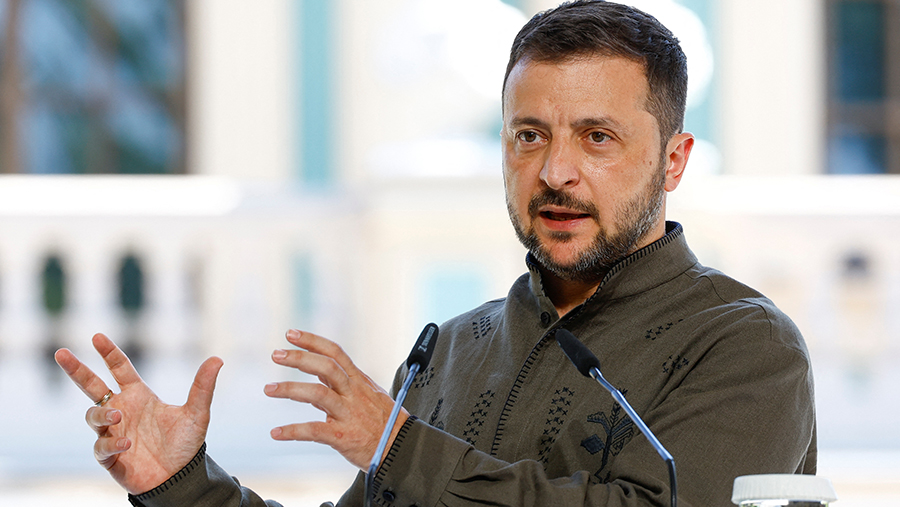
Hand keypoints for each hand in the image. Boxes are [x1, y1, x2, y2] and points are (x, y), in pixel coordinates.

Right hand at [54, 333, 223, 494]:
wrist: (180, 477)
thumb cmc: (186, 444)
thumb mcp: (197, 413)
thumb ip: (203, 386)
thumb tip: (217, 358)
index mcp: (139, 396)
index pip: (119, 369)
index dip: (109, 353)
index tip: (97, 336)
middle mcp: (122, 411)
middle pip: (91, 387)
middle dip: (76, 370)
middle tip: (61, 353)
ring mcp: (113, 432)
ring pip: (93, 417)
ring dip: (103, 414)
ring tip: (119, 416)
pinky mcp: (110, 457)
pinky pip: (101, 446)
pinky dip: (111, 443)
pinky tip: (127, 442)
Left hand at [264, 329, 407, 470]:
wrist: (403, 448)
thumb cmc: (388, 425)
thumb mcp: (371, 397)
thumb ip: (346, 388)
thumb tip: (324, 381)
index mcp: (359, 382)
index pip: (335, 353)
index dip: (312, 341)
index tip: (291, 334)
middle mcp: (353, 393)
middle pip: (326, 367)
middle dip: (299, 358)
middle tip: (276, 354)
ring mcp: (348, 414)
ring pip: (318, 394)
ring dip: (290, 389)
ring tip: (270, 389)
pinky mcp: (343, 436)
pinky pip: (314, 431)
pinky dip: (293, 431)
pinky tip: (276, 433)